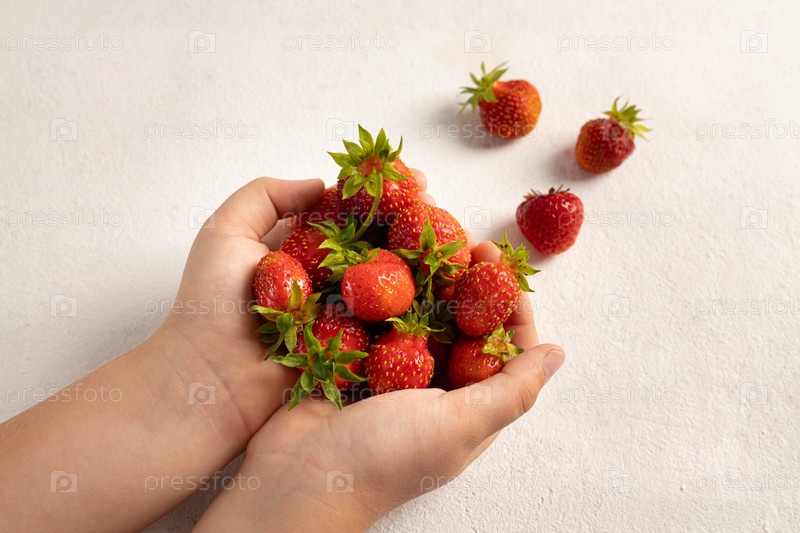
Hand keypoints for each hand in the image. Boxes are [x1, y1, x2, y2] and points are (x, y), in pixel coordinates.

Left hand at [160, 174, 434, 433]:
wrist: (213, 377)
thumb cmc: (212, 304)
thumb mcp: (224, 232)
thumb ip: (266, 195)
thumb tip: (321, 183)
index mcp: (298, 247)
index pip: (347, 211)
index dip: (378, 193)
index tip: (408, 177)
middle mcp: (326, 276)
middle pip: (375, 241)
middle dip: (408, 220)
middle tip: (437, 206)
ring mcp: (343, 311)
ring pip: (389, 278)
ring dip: (421, 257)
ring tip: (451, 237)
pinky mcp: (355, 345)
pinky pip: (391, 320)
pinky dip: (418, 302)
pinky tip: (446, 280)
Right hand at [194, 241, 564, 531]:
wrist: (298, 477)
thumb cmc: (385, 459)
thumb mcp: (459, 425)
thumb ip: (511, 390)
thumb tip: (558, 355)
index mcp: (469, 405)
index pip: (503, 346)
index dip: (507, 302)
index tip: (496, 260)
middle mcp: (436, 386)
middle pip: (460, 321)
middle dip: (462, 279)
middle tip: (455, 237)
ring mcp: (392, 371)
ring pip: (417, 312)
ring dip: (420, 276)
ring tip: (418, 237)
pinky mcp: (355, 358)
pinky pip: (375, 315)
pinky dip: (378, 287)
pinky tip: (376, 257)